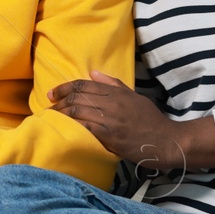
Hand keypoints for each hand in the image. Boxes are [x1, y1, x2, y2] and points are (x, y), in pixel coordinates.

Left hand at [48, 70, 214, 172]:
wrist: (167, 140)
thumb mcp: (134, 96)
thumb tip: (93, 73)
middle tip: (48, 107)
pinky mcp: (111, 136)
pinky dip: (72, 127)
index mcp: (116, 92)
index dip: (64, 87)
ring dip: (61, 115)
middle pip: (78, 97)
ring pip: (78, 112)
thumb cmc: (150, 120)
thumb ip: (113, 84)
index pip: (84, 84)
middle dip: (59, 101)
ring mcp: (111, 119)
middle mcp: (112, 103)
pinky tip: (63, 129)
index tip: (52, 93)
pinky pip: (86, 128)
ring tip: (51, 118)